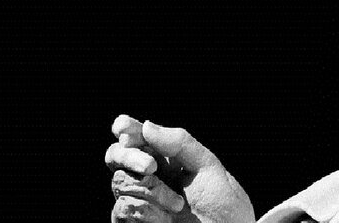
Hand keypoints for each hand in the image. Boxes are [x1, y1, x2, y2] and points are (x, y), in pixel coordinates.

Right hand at [105, 115, 255, 222]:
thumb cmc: (222, 204)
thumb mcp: (207, 167)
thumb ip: (179, 143)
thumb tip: (146, 125)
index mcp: (166, 157)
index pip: (137, 136)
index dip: (125, 128)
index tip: (123, 129)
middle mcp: (148, 176)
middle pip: (116, 156)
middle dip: (129, 157)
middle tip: (151, 167)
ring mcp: (138, 200)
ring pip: (120, 182)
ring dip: (151, 191)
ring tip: (178, 205)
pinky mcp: (132, 222)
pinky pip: (122, 209)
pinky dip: (145, 212)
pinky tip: (165, 219)